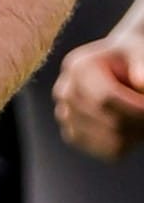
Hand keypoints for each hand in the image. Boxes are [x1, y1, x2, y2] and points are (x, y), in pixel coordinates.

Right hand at [53, 35, 143, 159]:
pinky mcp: (73, 134)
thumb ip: (141, 62)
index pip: (106, 99)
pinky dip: (127, 144)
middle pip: (112, 124)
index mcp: (77, 68)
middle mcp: (65, 92)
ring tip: (140, 119)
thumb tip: (141, 82)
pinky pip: (107, 152)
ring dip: (136, 134)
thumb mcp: (137, 50)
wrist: (113, 66)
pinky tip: (130, 128)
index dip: (137, 109)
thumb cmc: (128, 58)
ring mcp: (65, 115)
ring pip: (112, 141)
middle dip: (140, 122)